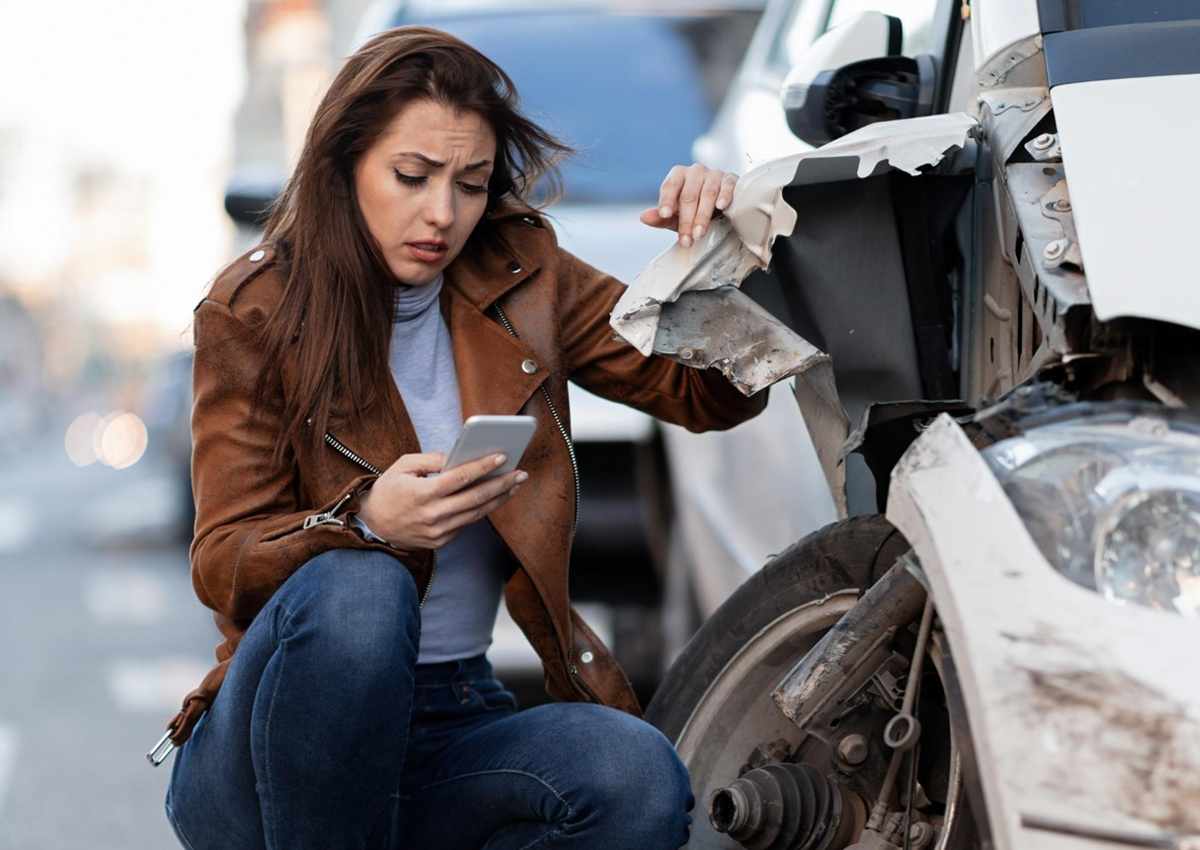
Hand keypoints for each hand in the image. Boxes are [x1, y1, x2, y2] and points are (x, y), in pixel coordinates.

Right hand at [355, 451, 525, 549]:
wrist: (373, 526)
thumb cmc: (389, 491)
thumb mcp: (403, 466)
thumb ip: (432, 460)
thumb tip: (459, 458)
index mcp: (423, 494)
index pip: (460, 478)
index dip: (483, 467)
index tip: (502, 457)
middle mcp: (433, 515)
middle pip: (476, 498)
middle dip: (502, 484)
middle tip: (521, 473)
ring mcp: (438, 531)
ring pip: (476, 514)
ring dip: (498, 499)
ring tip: (514, 485)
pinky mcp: (441, 541)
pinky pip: (466, 523)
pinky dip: (481, 510)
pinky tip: (494, 498)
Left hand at [639, 165, 738, 248]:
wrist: (721, 208)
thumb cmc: (695, 210)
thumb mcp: (676, 217)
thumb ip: (661, 218)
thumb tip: (644, 217)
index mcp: (678, 175)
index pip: (669, 186)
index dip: (666, 200)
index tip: (664, 215)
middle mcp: (695, 171)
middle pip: (688, 195)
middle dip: (686, 220)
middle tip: (686, 240)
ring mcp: (713, 174)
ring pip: (707, 193)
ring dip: (703, 216)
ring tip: (699, 234)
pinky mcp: (730, 179)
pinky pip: (727, 185)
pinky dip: (724, 196)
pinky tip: (721, 207)